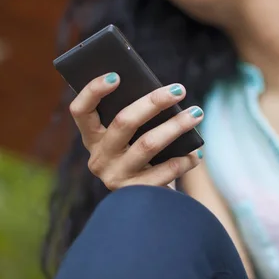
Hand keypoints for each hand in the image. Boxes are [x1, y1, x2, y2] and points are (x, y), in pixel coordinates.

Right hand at [69, 73, 203, 189]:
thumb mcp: (131, 136)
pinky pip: (164, 172)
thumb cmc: (141, 154)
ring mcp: (115, 176)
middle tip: (179, 90)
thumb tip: (162, 91)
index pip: (81, 111)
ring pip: (148, 144)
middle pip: (123, 122)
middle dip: (154, 102)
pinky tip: (196, 151)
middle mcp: (99, 157)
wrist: (145, 203)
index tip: (117, 75)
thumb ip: (135, 115)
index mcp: (92, 137)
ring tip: (197, 113)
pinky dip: (184, 159)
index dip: (93, 91)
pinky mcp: (135, 193)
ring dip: (176, 126)